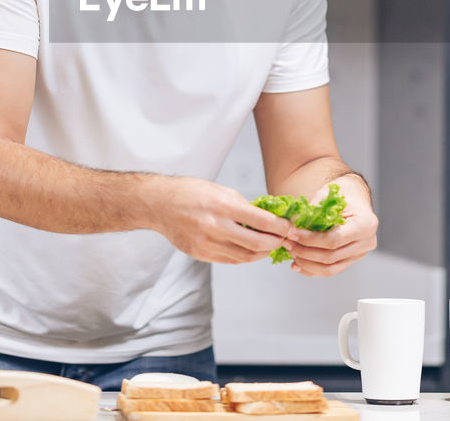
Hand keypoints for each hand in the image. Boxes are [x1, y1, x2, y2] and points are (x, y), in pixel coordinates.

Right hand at [151, 177, 295, 263]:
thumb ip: (244, 206)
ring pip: (244, 257)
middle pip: (256, 244)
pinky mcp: (200, 254)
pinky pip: (230, 260)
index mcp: (222, 206)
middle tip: (284, 240)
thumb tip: (268, 218)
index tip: (290, 227)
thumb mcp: (221, 190)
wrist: (160, 204)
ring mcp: (206, 243)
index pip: (262, 222)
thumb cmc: (191, 192)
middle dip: (275, 243)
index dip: (281, 227)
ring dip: (262, 253)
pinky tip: (251, 250)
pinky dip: (244, 256)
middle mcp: (215, 226)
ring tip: (269, 246)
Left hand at [283, 180, 377, 276]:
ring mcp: (360, 254)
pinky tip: (297, 265)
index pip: (333, 240)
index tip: (292, 233)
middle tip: (287, 243)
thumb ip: (313, 212)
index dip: (310, 240)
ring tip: (291, 253)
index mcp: (366, 224)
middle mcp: (367, 242)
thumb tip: (292, 227)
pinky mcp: (351, 260)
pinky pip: (331, 270)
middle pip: (331, 256)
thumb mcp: (328, 195)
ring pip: (330, 268)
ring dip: (306, 263)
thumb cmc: (343, 192)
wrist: (354, 196)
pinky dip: (312, 269)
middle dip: (305, 252)